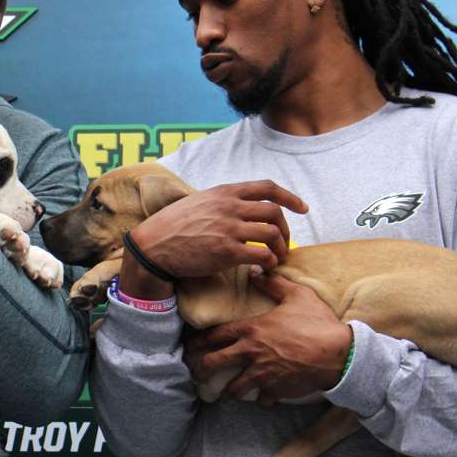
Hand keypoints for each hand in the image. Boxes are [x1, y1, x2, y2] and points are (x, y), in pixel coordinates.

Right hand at [126, 179, 305, 278]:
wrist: (154, 245)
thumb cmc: (174, 225)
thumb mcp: (200, 201)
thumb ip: (223, 201)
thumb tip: (241, 207)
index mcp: (225, 192)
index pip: (267, 188)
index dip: (290, 197)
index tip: (302, 208)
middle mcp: (230, 207)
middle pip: (274, 212)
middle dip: (285, 228)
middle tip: (283, 242)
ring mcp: (229, 229)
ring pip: (272, 234)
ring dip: (280, 248)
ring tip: (276, 258)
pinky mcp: (226, 252)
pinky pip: (261, 255)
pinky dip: (269, 262)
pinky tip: (264, 268)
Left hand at [183, 275, 351, 405]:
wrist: (338, 354)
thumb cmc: (317, 322)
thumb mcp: (296, 295)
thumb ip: (273, 283)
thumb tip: (256, 272)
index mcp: (251, 329)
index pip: (214, 336)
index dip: (198, 342)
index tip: (189, 347)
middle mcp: (251, 353)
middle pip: (214, 364)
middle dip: (201, 370)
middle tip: (197, 374)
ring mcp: (262, 374)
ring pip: (234, 389)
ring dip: (228, 391)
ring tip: (224, 394)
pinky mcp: (276, 390)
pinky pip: (262, 399)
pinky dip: (261, 399)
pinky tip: (262, 398)